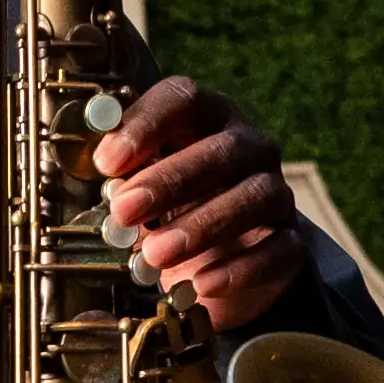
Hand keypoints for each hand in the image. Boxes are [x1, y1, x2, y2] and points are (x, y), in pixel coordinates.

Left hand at [95, 74, 308, 328]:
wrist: (215, 265)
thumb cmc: (167, 212)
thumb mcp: (136, 190)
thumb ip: (116, 179)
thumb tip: (93, 173)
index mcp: (205, 119)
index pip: (185, 98)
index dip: (146, 123)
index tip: (107, 161)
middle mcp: (249, 148)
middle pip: (222, 149)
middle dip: (169, 180)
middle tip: (123, 210)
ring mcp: (275, 193)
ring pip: (254, 196)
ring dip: (201, 225)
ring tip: (155, 253)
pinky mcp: (290, 241)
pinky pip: (278, 249)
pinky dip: (240, 268)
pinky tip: (202, 283)